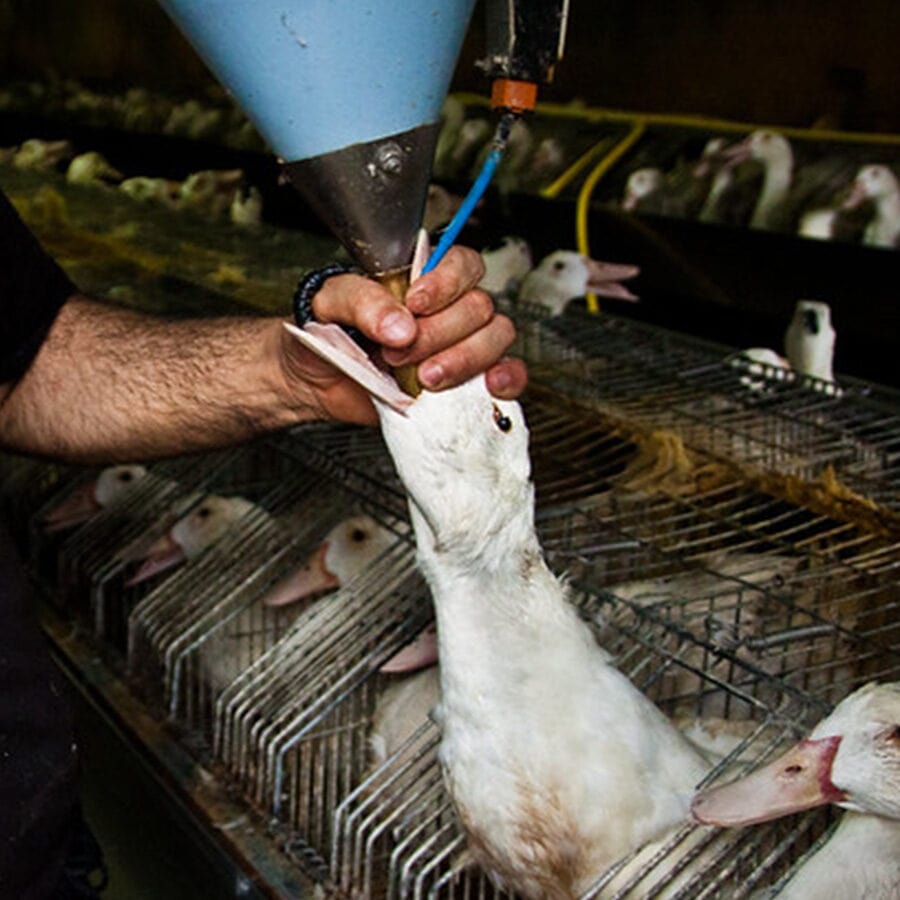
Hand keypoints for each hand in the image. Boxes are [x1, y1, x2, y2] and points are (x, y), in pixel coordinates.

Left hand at [279, 246, 526, 424]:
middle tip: (398, 352)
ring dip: (464, 359)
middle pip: (478, 307)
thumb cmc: (326, 332)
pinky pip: (508, 375)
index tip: (415, 304)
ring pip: (496, 338)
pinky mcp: (466, 383)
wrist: (315, 381)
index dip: (446, 283)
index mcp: (422, 280)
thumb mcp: (327, 302)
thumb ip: (360, 300)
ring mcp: (462, 347)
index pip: (461, 264)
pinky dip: (507, 378)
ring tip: (423, 377)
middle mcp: (449, 310)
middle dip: (439, 333)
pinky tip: (489, 384)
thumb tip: (399, 324)